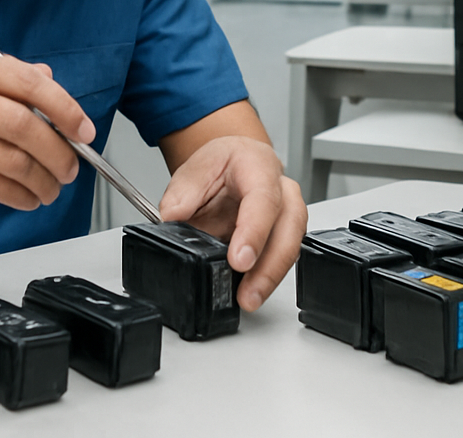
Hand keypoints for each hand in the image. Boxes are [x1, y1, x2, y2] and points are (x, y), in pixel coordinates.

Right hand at [0, 52, 95, 222]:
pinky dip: (21, 196)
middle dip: (57, 150)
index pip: (24, 79)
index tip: (83, 130)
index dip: (63, 106)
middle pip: (21, 122)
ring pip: (11, 159)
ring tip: (50, 188)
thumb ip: (6, 86)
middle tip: (70, 167)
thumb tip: (51, 79)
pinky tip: (27, 198)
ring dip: (42, 180)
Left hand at [157, 135, 306, 311]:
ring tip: (248, 299)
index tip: (239, 259)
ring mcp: (289, 214)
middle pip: (287, 229)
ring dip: (270, 278)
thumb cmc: (222, 164)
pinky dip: (267, 277)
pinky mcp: (285, 235)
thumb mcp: (196, 166)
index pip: (263, 200)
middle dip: (269, 267)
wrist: (234, 163)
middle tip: (248, 293)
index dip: (253, 232)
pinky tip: (251, 291)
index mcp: (260, 166)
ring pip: (290, 247)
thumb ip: (183, 191)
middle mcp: (283, 190)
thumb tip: (172, 215)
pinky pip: (282, 258)